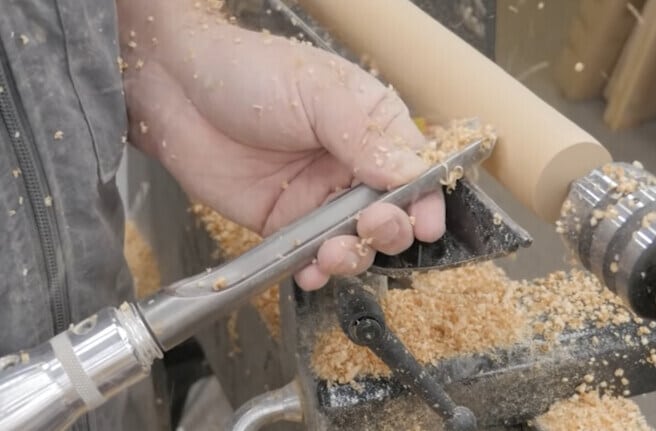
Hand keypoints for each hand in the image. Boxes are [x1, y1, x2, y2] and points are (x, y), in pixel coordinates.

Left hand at [117, 2, 444, 289]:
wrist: (177, 90)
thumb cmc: (250, 72)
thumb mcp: (317, 94)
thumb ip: (365, 137)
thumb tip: (413, 174)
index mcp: (371, 125)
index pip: (416, 168)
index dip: (426, 198)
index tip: (425, 221)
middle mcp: (350, 165)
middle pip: (391, 213)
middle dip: (390, 230)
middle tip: (374, 227)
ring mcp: (318, 197)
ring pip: (355, 241)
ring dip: (354, 256)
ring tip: (336, 253)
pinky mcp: (285, 222)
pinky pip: (310, 256)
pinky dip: (316, 271)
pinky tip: (312, 271)